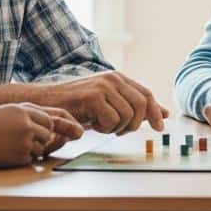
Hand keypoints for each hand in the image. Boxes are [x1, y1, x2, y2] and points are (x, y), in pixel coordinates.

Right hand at [0, 103, 82, 167]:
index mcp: (23, 110)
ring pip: (41, 148)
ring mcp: (24, 141)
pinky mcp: (19, 156)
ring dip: (30, 150)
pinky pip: (30, 159)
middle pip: (47, 134)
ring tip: (9, 146)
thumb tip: (50, 125)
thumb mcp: (7, 112)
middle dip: (39, 139)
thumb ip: (27, 115)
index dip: (44, 127)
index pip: (48, 120)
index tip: (37, 132)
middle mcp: (27, 124)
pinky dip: (21, 159)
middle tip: (21, 141)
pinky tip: (5, 154)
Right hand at [47, 71, 168, 134]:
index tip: (160, 128)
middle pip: (142, 104)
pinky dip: (105, 129)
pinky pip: (112, 120)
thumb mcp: (107, 104)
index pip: (146, 94)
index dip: (156, 111)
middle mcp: (113, 79)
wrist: (46, 102)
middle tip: (119, 131)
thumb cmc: (77, 106)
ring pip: (128, 115)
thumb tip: (164, 114)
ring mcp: (103, 86)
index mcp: (118, 78)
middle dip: (136, 124)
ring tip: (101, 126)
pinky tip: (93, 125)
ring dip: (117, 128)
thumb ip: (132, 106)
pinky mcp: (93, 97)